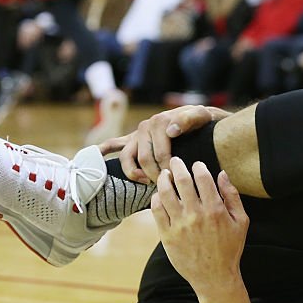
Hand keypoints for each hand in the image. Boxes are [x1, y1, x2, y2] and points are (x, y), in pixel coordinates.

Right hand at [99, 105, 229, 182]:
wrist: (201, 119)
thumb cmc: (204, 121)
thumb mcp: (202, 116)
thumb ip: (188, 120)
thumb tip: (170, 131)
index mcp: (160, 122)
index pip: (159, 153)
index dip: (166, 170)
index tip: (174, 181)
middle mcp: (146, 126)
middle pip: (144, 159)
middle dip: (153, 175)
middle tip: (164, 186)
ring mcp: (137, 134)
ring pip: (127, 157)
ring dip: (133, 172)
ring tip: (146, 182)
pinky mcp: (132, 139)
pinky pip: (114, 144)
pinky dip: (104, 151)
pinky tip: (98, 160)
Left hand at [150, 157, 248, 299]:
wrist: (214, 277)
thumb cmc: (230, 249)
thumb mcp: (242, 222)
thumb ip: (232, 196)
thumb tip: (222, 173)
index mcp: (215, 209)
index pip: (203, 177)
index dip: (198, 166)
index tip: (196, 164)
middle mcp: (196, 215)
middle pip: (181, 180)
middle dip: (177, 166)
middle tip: (174, 161)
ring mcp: (180, 225)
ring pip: (166, 193)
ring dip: (163, 179)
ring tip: (164, 175)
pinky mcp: (167, 236)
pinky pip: (157, 211)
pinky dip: (156, 198)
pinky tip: (159, 195)